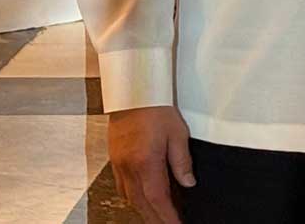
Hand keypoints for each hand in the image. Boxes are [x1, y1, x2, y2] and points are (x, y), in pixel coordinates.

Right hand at [109, 105, 194, 223]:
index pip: (157, 198)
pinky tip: (141, 199)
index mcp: (146, 162)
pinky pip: (122, 187)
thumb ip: (182, 161)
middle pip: (141, 203)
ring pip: (130, 197)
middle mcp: (129, 167)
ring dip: (144, 210)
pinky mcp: (115, 159)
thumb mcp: (178, 133)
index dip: (167, 216)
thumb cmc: (157, 109)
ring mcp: (119, 164)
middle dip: (155, 219)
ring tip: (158, 218)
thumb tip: (188, 183)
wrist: (134, 93)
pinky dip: (133, 198)